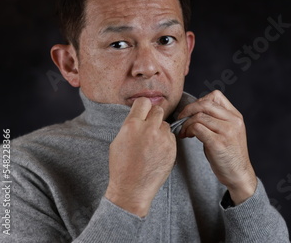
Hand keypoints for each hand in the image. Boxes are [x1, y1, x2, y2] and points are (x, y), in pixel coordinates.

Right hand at [105, 97, 175, 216]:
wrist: (132, 189)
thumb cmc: (122, 167)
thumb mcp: (118, 141)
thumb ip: (131, 125)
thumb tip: (140, 114)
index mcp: (132, 125)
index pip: (143, 102)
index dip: (143, 106)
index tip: (143, 111)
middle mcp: (148, 129)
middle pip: (158, 110)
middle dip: (154, 116)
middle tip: (149, 127)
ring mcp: (162, 139)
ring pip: (165, 124)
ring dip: (160, 130)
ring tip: (151, 145)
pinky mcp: (172, 148)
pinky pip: (170, 137)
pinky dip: (165, 141)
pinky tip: (157, 152)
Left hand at [178, 90, 256, 204]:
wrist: (239, 175)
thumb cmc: (229, 155)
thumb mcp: (228, 132)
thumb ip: (216, 120)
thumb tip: (194, 111)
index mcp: (236, 116)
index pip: (216, 96)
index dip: (200, 101)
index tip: (193, 112)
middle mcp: (233, 121)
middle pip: (205, 104)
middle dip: (188, 110)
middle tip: (181, 119)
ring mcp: (227, 132)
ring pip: (199, 116)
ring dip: (186, 123)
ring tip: (184, 132)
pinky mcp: (218, 143)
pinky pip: (197, 128)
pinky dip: (188, 130)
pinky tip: (187, 137)